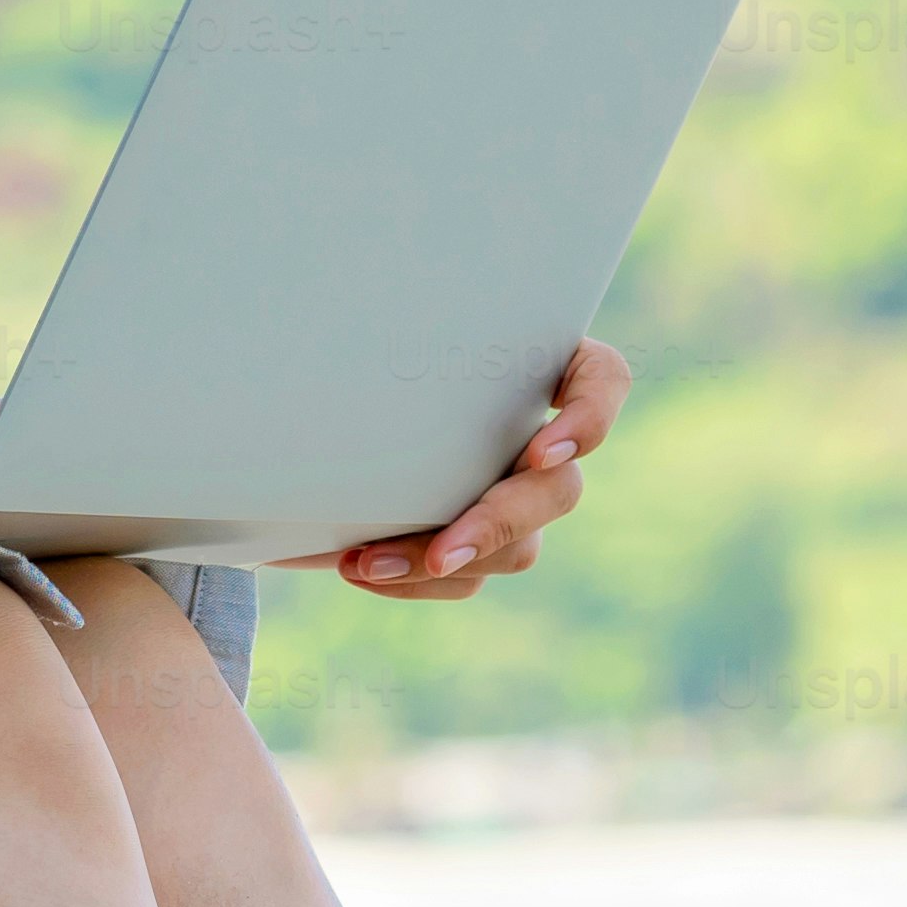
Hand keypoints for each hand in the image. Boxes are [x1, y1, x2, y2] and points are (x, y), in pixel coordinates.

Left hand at [302, 339, 624, 600]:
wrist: (303, 427)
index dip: (592, 416)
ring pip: (518, 548)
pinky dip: (413, 580)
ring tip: (364, 563)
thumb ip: (380, 333)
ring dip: (441, 561)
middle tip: (445, 552)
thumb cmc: (340, 356)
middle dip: (499, 523)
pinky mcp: (478, 545)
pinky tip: (359, 567)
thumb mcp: (359, 337)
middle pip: (560, 489)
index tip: (542, 450)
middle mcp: (536, 435)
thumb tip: (351, 326)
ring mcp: (514, 497)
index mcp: (533, 363)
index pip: (603, 379)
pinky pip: (468, 577)